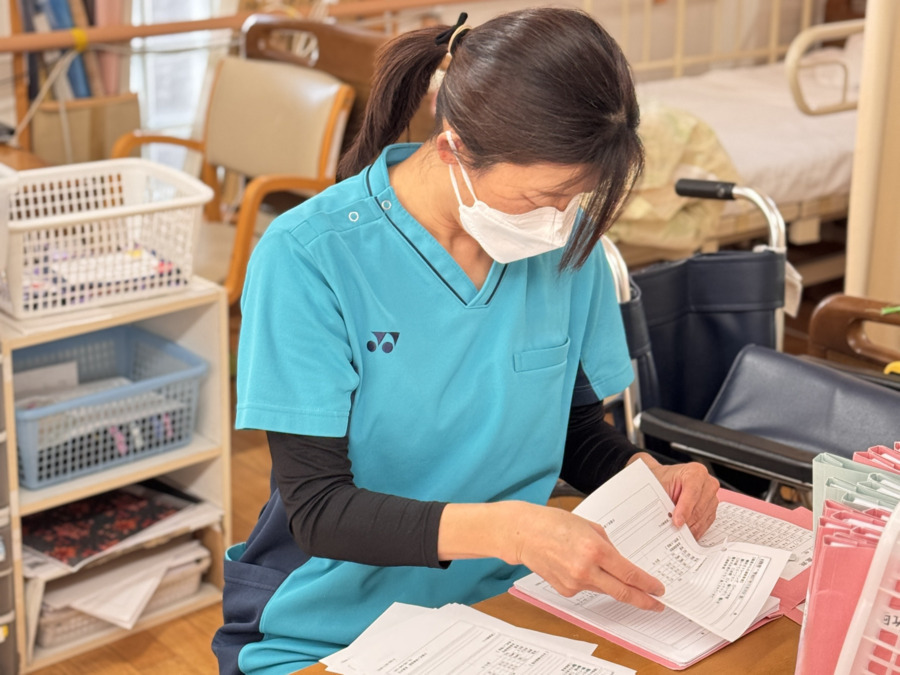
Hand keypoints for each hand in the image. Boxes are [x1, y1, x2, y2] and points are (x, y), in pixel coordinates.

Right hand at [508, 502, 665, 610]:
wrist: (524, 534)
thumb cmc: (554, 523)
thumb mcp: (589, 526)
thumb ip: (607, 546)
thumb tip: (619, 564)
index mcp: (596, 550)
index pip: (630, 574)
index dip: (648, 584)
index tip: (659, 590)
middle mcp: (586, 570)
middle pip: (622, 593)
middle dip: (643, 601)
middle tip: (656, 605)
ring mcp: (575, 583)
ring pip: (603, 589)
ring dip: (610, 583)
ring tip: (599, 565)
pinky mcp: (566, 590)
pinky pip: (586, 587)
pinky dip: (589, 579)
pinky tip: (576, 564)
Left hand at [631, 453, 718, 538]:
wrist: (665, 480)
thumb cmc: (662, 479)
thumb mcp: (658, 485)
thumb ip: (663, 498)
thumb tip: (664, 516)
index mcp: (695, 472)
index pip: (693, 492)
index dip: (684, 509)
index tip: (676, 522)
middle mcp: (707, 483)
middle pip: (699, 508)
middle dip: (686, 522)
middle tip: (674, 530)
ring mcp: (711, 496)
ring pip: (703, 518)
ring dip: (690, 528)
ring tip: (677, 532)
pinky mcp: (712, 508)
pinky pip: (706, 523)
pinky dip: (695, 529)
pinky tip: (685, 532)